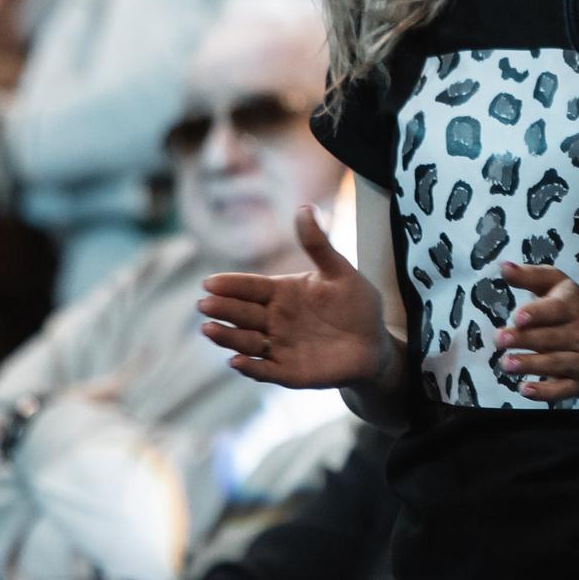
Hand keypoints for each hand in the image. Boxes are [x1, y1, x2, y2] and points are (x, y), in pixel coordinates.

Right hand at [198, 207, 385, 389]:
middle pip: (242, 313)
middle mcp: (274, 319)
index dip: (231, 285)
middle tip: (204, 304)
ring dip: (227, 337)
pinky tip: (237, 361)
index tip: (209, 282)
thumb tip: (304, 207)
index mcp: (282, 292)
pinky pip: (264, 370)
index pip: (251, 287)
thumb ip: (319, 245)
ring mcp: (279, 346)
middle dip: (222, 308)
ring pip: (246, 341)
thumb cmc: (357, 305)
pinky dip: (250, 367)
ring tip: (209, 329)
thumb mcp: (340, 272)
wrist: (374, 345)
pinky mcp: (288, 372)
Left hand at [495, 262, 578, 402]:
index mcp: (573, 305)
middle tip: (500, 339)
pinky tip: (525, 390)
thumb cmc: (577, 304)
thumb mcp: (557, 283)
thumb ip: (530, 276)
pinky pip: (564, 389)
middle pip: (551, 338)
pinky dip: (546, 392)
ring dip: (530, 365)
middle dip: (524, 340)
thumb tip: (503, 267)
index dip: (537, 313)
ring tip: (506, 364)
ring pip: (555, 363)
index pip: (557, 309)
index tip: (518, 316)